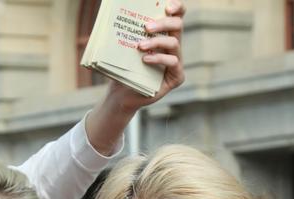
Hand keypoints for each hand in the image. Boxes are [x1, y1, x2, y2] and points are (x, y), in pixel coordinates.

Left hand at [85, 0, 185, 154]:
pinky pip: (172, 62)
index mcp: (164, 35)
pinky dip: (158, 59)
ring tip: (140, 46)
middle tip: (146, 27)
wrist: (121, 94)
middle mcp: (173, 47)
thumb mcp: (123, 47)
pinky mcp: (176, 77)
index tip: (168, 6)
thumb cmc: (123, 67)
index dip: (177, 7)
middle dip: (163, 23)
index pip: (176, 16)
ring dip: (156, 42)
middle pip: (177, 26)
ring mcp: (176, 62)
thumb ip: (126, 30)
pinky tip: (145, 60)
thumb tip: (116, 13)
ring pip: (174, 44)